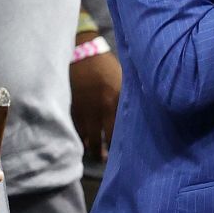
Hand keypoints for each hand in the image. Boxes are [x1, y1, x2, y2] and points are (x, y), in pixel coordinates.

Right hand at [70, 35, 121, 160]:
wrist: (81, 53)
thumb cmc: (106, 65)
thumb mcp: (123, 77)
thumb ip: (128, 95)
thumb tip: (143, 108)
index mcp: (115, 101)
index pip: (119, 129)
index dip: (121, 143)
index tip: (126, 152)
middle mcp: (99, 110)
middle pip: (101, 139)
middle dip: (103, 152)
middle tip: (106, 159)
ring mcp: (82, 111)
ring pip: (85, 138)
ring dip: (90, 148)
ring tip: (95, 155)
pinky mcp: (70, 109)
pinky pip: (73, 129)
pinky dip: (77, 138)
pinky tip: (81, 143)